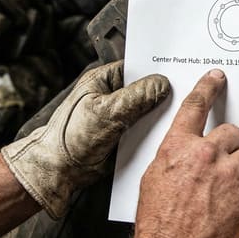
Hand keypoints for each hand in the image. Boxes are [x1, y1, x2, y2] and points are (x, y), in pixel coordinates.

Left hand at [2, 60, 169, 217]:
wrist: (60, 171)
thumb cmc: (69, 138)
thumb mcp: (106, 112)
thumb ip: (136, 96)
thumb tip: (161, 84)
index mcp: (104, 79)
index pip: (138, 66)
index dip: (157, 69)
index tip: (177, 73)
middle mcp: (113, 94)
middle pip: (146, 88)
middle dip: (161, 93)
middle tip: (178, 96)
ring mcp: (119, 114)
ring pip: (148, 109)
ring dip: (158, 114)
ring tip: (172, 115)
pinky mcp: (124, 132)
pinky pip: (145, 127)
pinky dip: (154, 130)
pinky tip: (162, 133)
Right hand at [130, 69, 238, 237]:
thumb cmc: (160, 222)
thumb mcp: (155, 179)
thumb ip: (175, 157)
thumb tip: (185, 151)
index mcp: (178, 147)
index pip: (195, 106)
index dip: (207, 88)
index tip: (216, 77)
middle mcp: (205, 154)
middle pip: (231, 132)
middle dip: (229, 146)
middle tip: (221, 166)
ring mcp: (229, 172)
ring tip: (227, 189)